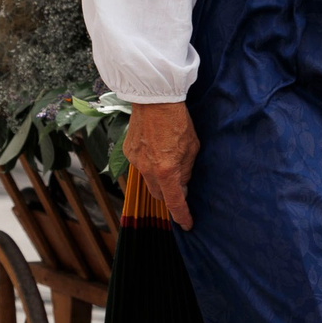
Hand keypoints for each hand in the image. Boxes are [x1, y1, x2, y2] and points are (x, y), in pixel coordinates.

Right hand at [123, 100, 199, 229]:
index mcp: (166, 171)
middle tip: (181, 187)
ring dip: (159, 178)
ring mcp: (135, 161)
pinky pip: (140, 165)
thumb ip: (186, 170)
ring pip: (148, 180)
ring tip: (169, 160)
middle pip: (158, 194)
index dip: (182, 216)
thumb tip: (182, 183)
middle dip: (169, 195)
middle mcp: (147, 170)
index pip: (174, 202)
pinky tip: (157, 148)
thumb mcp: (193, 147)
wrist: (155, 98)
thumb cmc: (178, 120)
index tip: (187, 224)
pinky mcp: (128, 151)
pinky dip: (150, 163)